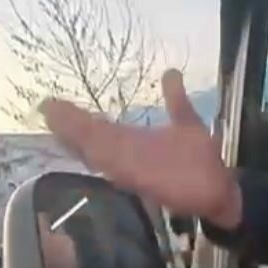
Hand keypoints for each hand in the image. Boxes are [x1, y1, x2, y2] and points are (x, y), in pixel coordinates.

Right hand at [39, 70, 242, 228]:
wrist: (222, 195)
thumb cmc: (199, 164)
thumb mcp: (187, 125)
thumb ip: (176, 101)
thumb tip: (171, 73)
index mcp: (135, 145)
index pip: (99, 130)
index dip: (75, 120)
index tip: (50, 105)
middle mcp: (130, 158)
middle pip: (95, 140)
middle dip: (70, 127)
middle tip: (45, 109)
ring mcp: (137, 171)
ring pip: (103, 153)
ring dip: (82, 139)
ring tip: (57, 121)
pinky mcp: (148, 183)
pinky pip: (124, 171)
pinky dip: (109, 161)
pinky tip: (91, 150)